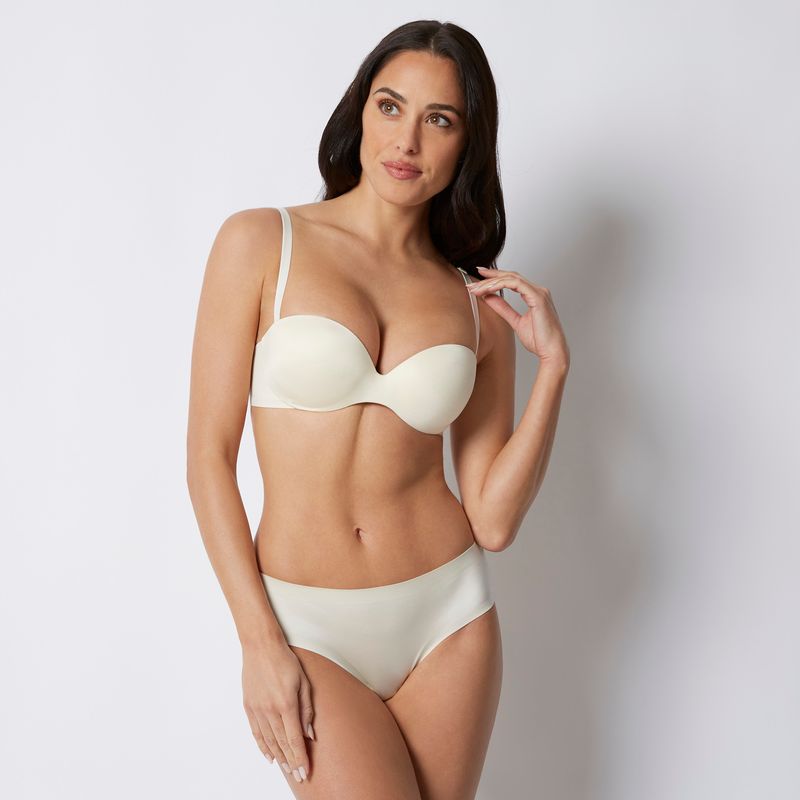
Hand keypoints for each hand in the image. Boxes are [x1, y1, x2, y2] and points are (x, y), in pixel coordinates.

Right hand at [242, 640, 314, 783]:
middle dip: (291, 762)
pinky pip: (256, 733)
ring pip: (268, 741)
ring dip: (278, 757)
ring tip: (287, 769)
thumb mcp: (303, 682)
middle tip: (298, 776)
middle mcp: (270, 710)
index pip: (294, 739)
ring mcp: (257, 710)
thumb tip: (309, 733)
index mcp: (287, 704)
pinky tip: (269, 756)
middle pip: (281, 744)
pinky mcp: (249, 707)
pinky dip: (262, 746)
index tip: (305, 771)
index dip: (300, 758)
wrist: (261, 647)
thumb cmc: (285, 661)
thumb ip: (307, 709)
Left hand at [468, 266, 569, 367]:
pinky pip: (515, 284)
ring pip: (511, 278)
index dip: (494, 277)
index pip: (511, 280)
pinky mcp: (538, 297)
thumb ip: (503, 308)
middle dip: (489, 277)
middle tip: (471, 283)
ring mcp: (539, 292)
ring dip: (491, 282)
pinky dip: (500, 284)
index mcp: (534, 295)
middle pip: (510, 276)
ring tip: (476, 288)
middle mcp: (537, 290)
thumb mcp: (515, 322)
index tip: (478, 279)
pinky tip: (488, 290)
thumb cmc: (539, 340)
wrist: (552, 352)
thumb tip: (489, 298)